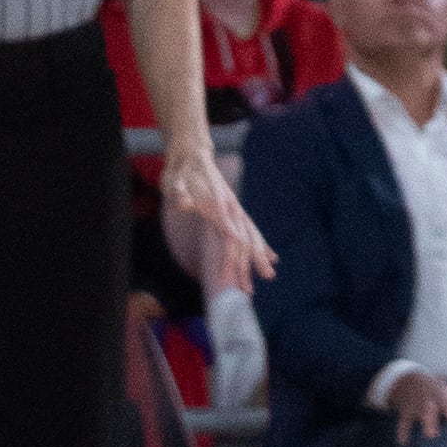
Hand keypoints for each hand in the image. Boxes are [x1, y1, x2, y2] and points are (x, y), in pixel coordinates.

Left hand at [162, 137, 273, 292]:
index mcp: (219, 205)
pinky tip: (271, 256)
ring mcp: (233, 209)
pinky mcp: (231, 211)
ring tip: (268, 277)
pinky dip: (261, 244)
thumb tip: (184, 202)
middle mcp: (231, 208)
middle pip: (245, 241)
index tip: (228, 281)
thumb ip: (179, 191)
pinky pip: (250, 231)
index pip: (230, 236)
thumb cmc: (181, 170)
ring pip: (251, 237)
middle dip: (248, 267)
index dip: (231, 259)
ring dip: (258, 259)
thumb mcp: (174, 180)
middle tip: (248, 292)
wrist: (192, 153)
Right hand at [385, 364, 446, 442]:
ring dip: (430, 422)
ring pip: (427, 411)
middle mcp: (441, 396)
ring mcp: (422, 402)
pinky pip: (404, 421)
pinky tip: (404, 443)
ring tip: (431, 436)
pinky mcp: (406, 409)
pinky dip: (403, 432)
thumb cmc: (441, 398)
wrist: (409, 381)